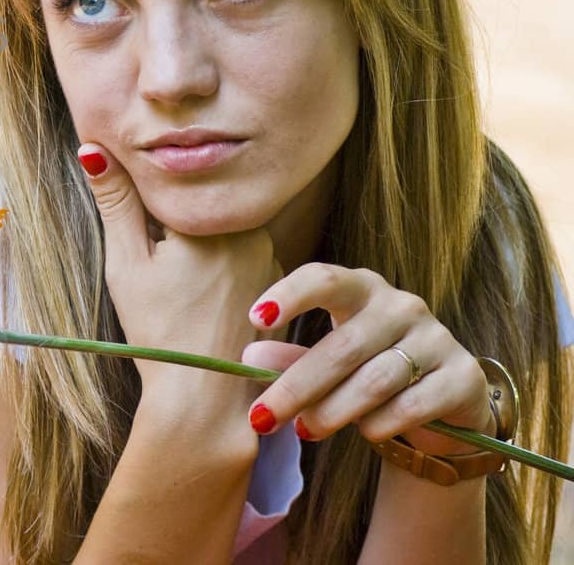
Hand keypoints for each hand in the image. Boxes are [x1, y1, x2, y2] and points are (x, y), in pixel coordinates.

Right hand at [78, 142, 284, 404]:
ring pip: (221, 237)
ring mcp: (272, 259)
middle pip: (199, 213)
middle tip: (160, 279)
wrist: (205, 397)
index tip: (144, 253)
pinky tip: (205, 307)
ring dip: (199, 252)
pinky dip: (222, 274)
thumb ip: (114, 200)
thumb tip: (92, 146)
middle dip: (174, 233)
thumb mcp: (127, 262)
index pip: (171, 193)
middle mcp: (253, 230)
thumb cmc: (159, 331)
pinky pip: (243, 262)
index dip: (147, 218)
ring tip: (182, 296)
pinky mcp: (279, 286)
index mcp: (212, 218)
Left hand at [240, 262, 495, 455]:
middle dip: (296, 387)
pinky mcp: (463, 376)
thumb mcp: (329, 361)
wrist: (444, 403)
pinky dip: (380, 424)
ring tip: (306, 430)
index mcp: (362, 289)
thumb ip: (292, 358)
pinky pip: (411, 405)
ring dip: (333, 412)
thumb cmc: (370, 371)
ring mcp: (437, 338)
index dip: (290, 295)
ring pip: (374, 381)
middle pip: (342, 347)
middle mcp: (402, 305)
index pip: (324, 278)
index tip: (255, 319)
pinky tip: (366, 432)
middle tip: (262, 418)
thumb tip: (248, 359)